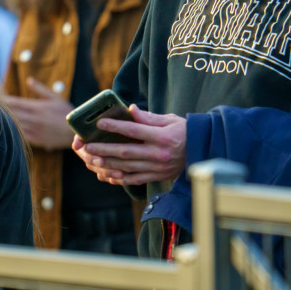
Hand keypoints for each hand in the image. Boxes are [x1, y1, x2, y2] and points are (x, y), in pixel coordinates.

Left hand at [4, 78, 74, 149]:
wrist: (76, 132)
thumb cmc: (66, 112)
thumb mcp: (55, 97)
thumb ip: (40, 89)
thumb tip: (29, 80)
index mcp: (37, 107)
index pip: (15, 102)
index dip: (2, 99)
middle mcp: (34, 118)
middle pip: (11, 113)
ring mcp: (34, 130)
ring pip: (13, 125)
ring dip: (3, 121)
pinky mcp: (35, 140)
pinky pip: (19, 136)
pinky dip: (11, 132)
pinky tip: (3, 130)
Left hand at [71, 107, 186, 185]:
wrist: (203, 151)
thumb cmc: (184, 132)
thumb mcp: (170, 120)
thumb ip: (149, 117)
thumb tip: (131, 109)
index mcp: (162, 137)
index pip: (134, 130)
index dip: (116, 127)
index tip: (100, 123)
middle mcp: (159, 154)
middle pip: (126, 152)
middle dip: (104, 149)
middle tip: (88, 147)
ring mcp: (158, 167)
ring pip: (128, 167)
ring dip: (108, 164)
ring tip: (93, 160)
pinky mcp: (157, 176)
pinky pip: (135, 179)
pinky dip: (120, 178)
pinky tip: (107, 175)